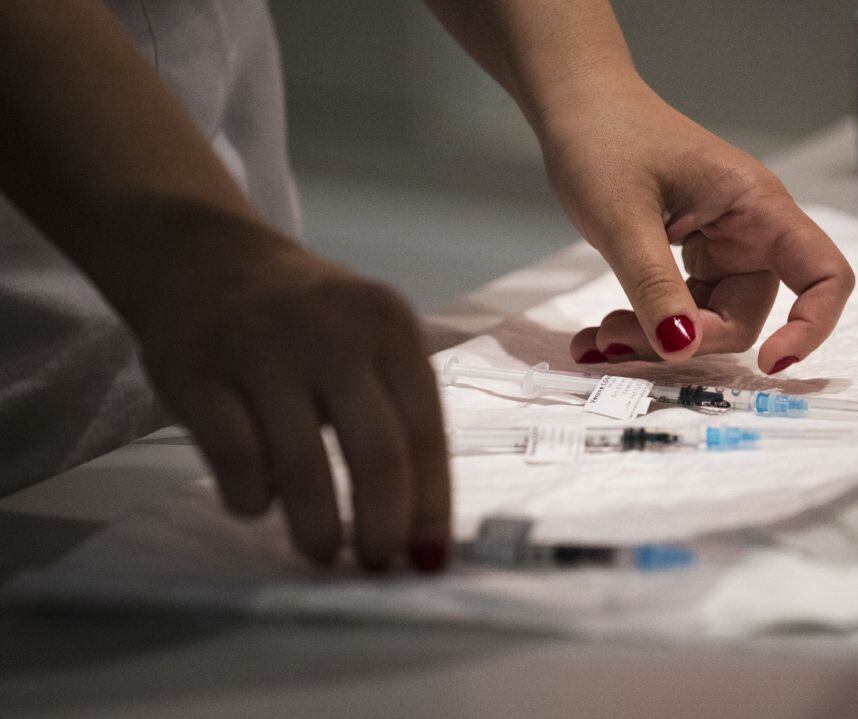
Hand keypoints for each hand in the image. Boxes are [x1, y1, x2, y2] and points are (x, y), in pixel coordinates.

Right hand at [133, 214, 449, 570]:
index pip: (427, 431)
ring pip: (304, 468)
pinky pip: (236, 462)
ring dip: (318, 529)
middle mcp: (333, 332)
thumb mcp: (369, 341)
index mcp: (390, 326)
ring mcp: (261, 347)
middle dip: (383, 527)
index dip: (431, 506)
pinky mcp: (195, 370)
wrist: (206, 257)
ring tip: (322, 549)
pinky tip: (261, 500)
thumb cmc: (308, 320)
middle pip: (378, 455)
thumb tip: (418, 524)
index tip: (429, 558)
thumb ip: (395, 413)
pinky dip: (254, 500)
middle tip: (377, 563)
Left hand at [539, 78, 854, 373]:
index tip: (770, 364)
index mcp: (757, 207)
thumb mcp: (623, 219)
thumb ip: (654, 287)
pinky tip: (596, 336)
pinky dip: (641, 325)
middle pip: (744, 314)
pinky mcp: (688, 257)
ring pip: (705, 319)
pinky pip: (676, 308)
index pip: (823, 274)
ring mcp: (718, 245)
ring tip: (596, 339)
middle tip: (615, 338)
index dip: (811, 326)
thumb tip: (681, 350)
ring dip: (654, 339)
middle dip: (686, 340)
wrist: (577, 106)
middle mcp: (747, 229)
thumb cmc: (605, 139)